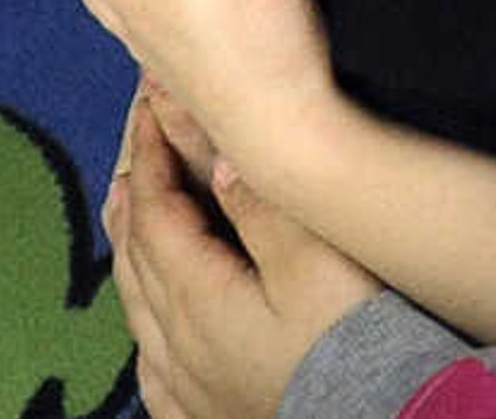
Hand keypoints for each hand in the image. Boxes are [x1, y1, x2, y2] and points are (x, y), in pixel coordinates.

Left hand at [106, 92, 381, 418]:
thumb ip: (266, 212)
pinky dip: (142, 327)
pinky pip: (150, 364)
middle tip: (137, 144)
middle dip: (136, 191)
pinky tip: (147, 330)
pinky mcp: (199, 409)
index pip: (157, 210)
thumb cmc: (346, 340)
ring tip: (125, 213)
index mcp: (197, 293)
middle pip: (138, 253)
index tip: (151, 107)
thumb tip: (227, 161)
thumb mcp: (315, 264)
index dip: (151, 154)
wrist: (370, 415)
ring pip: (137, 304)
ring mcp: (182, 379)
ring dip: (130, 250)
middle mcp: (175, 338)